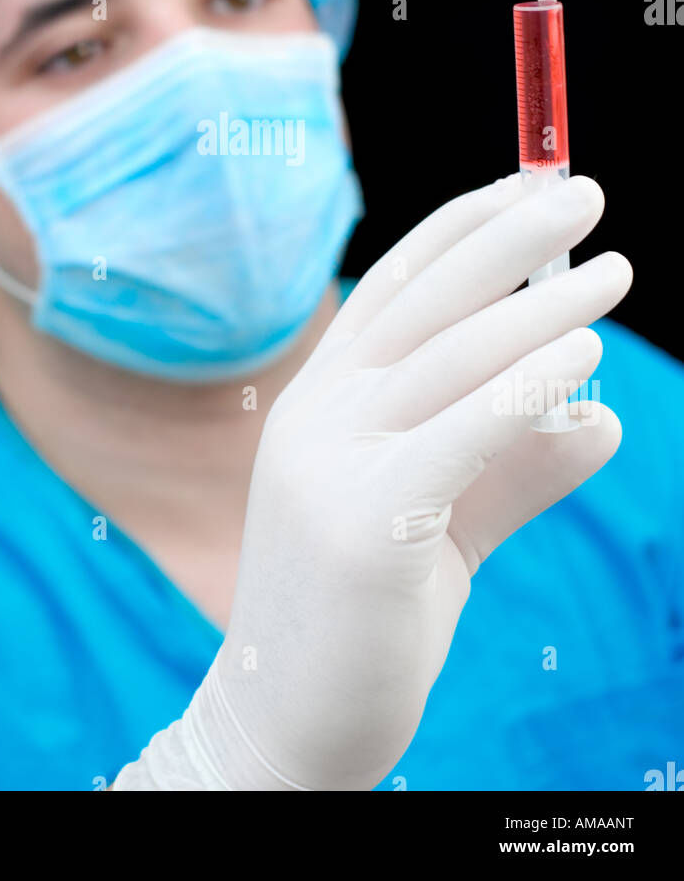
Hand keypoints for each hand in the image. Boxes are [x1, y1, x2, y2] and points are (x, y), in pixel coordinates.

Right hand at [113, 172, 631, 790]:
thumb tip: (604, 418)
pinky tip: (581, 356)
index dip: (461, 228)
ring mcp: (330, 463)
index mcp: (321, 397)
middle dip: (509, 236)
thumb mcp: (446, 516)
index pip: (394, 286)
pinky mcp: (365, 524)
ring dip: (543, 306)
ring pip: (452, 357)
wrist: (290, 717)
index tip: (525, 186)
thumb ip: (514, 462)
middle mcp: (316, 412)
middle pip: (425, 299)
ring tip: (613, 276)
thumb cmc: (367, 609)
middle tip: (585, 193)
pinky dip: (527, 385)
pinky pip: (462, 433)